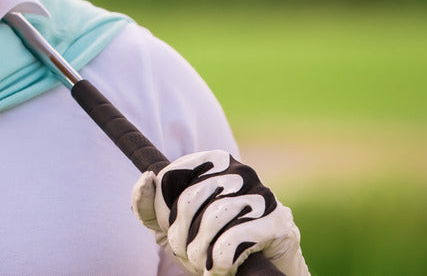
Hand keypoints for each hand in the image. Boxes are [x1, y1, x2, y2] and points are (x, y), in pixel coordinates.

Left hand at [130, 150, 309, 275]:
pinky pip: (235, 238)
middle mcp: (239, 170)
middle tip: (191, 253)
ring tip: (207, 263)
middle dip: (182, 236)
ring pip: (212, 219)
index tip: (175, 229)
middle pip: (188, 200)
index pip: (169, 178)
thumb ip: (148, 205)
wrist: (259, 273)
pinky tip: (223, 268)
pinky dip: (221, 261)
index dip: (164, 212)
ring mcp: (262, 194)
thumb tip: (147, 177)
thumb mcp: (170, 225)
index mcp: (213, 161)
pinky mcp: (279, 222)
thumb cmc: (213, 244)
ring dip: (201, 252)